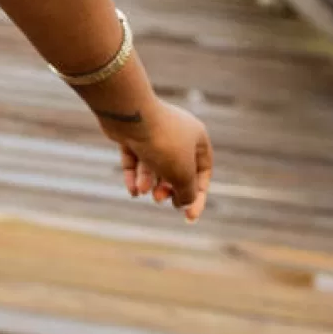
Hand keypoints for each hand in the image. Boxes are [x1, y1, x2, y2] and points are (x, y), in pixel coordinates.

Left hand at [89, 95, 211, 221]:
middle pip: (176, 168)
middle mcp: (177, 132)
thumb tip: (185, 203)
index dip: (197, 195)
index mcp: (197, 137)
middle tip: (159, 199)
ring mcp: (153, 131)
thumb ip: (187, 192)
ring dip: (149, 181)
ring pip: (154, 165)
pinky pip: (136, 158)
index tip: (189, 217)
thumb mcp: (182, 174)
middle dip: (167, 188)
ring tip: (142, 190)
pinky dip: (135, 175)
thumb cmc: (163, 144)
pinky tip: (133, 190)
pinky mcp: (132, 133)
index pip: (202, 171)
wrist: (130, 116)